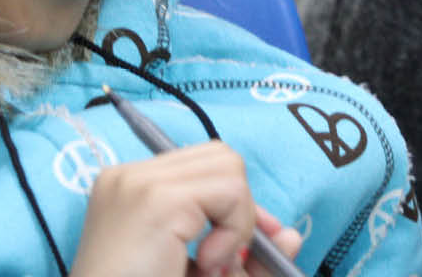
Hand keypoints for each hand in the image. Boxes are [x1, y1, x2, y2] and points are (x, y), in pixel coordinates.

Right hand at [70, 140, 302, 276]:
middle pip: (220, 156)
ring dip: (237, 221)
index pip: (203, 165)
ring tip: (208, 266)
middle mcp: (128, 175)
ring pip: (230, 168)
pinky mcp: (158, 199)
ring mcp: (140, 183)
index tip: (248, 244)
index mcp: (127, 188)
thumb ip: (244, 255)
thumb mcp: (201, 272)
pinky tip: (205, 266)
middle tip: (223, 259)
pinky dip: (234, 231)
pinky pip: (230, 192)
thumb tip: (294, 236)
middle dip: (240, 206)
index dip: (235, 202)